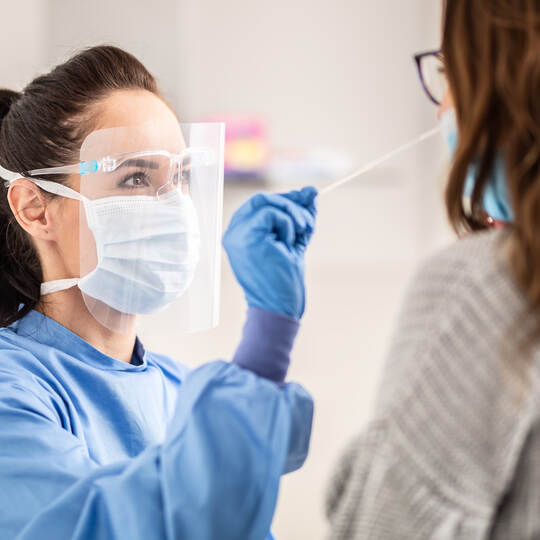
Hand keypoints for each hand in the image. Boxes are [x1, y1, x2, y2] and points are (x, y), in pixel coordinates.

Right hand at [223, 186, 317, 319]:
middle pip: (261, 198)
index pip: (259, 204)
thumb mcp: (293, 241)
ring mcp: (236, 234)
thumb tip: (311, 191)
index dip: (285, 198)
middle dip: (291, 203)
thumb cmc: (284, 280)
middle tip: (308, 221)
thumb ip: (299, 216)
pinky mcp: (246, 236)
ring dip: (293, 215)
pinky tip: (288, 245)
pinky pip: (271, 213)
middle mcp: (233, 232)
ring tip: (301, 235)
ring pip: (266, 202)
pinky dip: (287, 225)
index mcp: (240, 234)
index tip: (308, 199)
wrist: (279, 307)